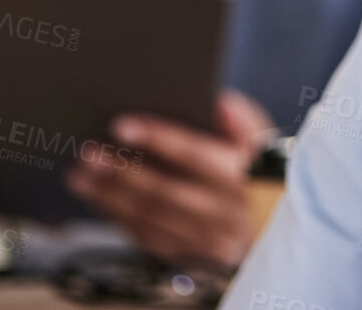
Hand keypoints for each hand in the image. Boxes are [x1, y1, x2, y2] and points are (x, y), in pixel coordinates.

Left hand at [66, 91, 270, 266]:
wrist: (280, 229)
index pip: (196, 155)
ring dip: (111, 199)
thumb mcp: (268, 142)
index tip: (121, 125)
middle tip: (88, 154)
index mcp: (245, 178)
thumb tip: (219, 101)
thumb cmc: (269, 177)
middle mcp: (228, 215)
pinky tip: (101, 201)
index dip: (158, 139)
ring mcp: (211, 243)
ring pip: (153, 221)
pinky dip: (122, 221)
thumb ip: (244, 119)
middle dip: (121, 172)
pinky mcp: (197, 260)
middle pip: (165, 193)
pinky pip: (152, 242)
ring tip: (81, 176)